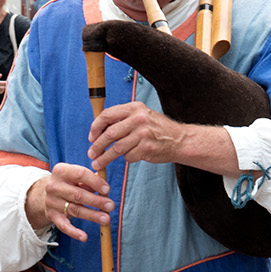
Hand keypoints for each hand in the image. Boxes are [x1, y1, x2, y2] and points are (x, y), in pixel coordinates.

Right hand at [25, 163, 112, 240]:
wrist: (48, 193)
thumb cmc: (70, 182)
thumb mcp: (78, 176)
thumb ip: (91, 179)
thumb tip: (105, 188)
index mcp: (61, 171)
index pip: (80, 174)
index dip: (95, 182)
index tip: (107, 190)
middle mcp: (53, 186)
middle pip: (78, 195)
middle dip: (96, 201)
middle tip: (111, 206)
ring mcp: (51, 201)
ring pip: (75, 210)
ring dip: (92, 215)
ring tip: (106, 219)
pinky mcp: (51, 215)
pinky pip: (63, 226)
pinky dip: (74, 232)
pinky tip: (84, 237)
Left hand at [86, 101, 221, 173]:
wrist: (179, 140)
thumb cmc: (156, 129)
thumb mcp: (141, 115)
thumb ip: (122, 119)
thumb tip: (98, 131)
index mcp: (134, 108)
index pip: (107, 115)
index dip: (95, 127)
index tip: (91, 137)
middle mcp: (138, 119)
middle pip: (109, 134)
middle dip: (97, 146)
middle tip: (91, 154)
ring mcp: (143, 134)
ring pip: (116, 149)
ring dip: (104, 158)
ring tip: (97, 164)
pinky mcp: (146, 148)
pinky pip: (128, 156)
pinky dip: (126, 158)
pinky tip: (130, 156)